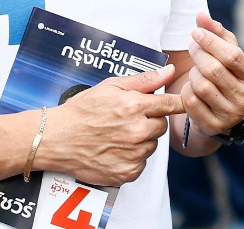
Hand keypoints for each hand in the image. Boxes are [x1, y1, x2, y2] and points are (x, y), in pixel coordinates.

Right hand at [37, 64, 184, 185]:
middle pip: (162, 126)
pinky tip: (115, 149)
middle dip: (151, 121)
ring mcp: (133, 154)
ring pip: (152, 146)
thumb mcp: (110, 87)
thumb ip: (144, 80)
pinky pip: (142, 163)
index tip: (187, 103)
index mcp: (134, 107)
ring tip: (118, 135)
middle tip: (129, 119)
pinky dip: (133, 158)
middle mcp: (137, 132)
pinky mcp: (127, 172)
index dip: (178, 103)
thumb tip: (169, 71)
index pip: (170, 104)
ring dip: (142, 140)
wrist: (56, 139)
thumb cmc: (81, 112)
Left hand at [181, 13, 243, 137]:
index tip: (196, 32)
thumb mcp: (224, 53)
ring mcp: (231, 114)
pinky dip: (187, 90)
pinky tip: (190, 86)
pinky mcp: (214, 126)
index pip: (232, 56)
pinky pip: (192, 102)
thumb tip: (201, 15)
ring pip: (202, 86)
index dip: (212, 42)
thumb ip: (216, 32)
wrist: (218, 111)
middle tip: (191, 46)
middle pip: (214, 70)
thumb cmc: (223, 74)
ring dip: (192, 73)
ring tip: (194, 69)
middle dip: (199, 54)